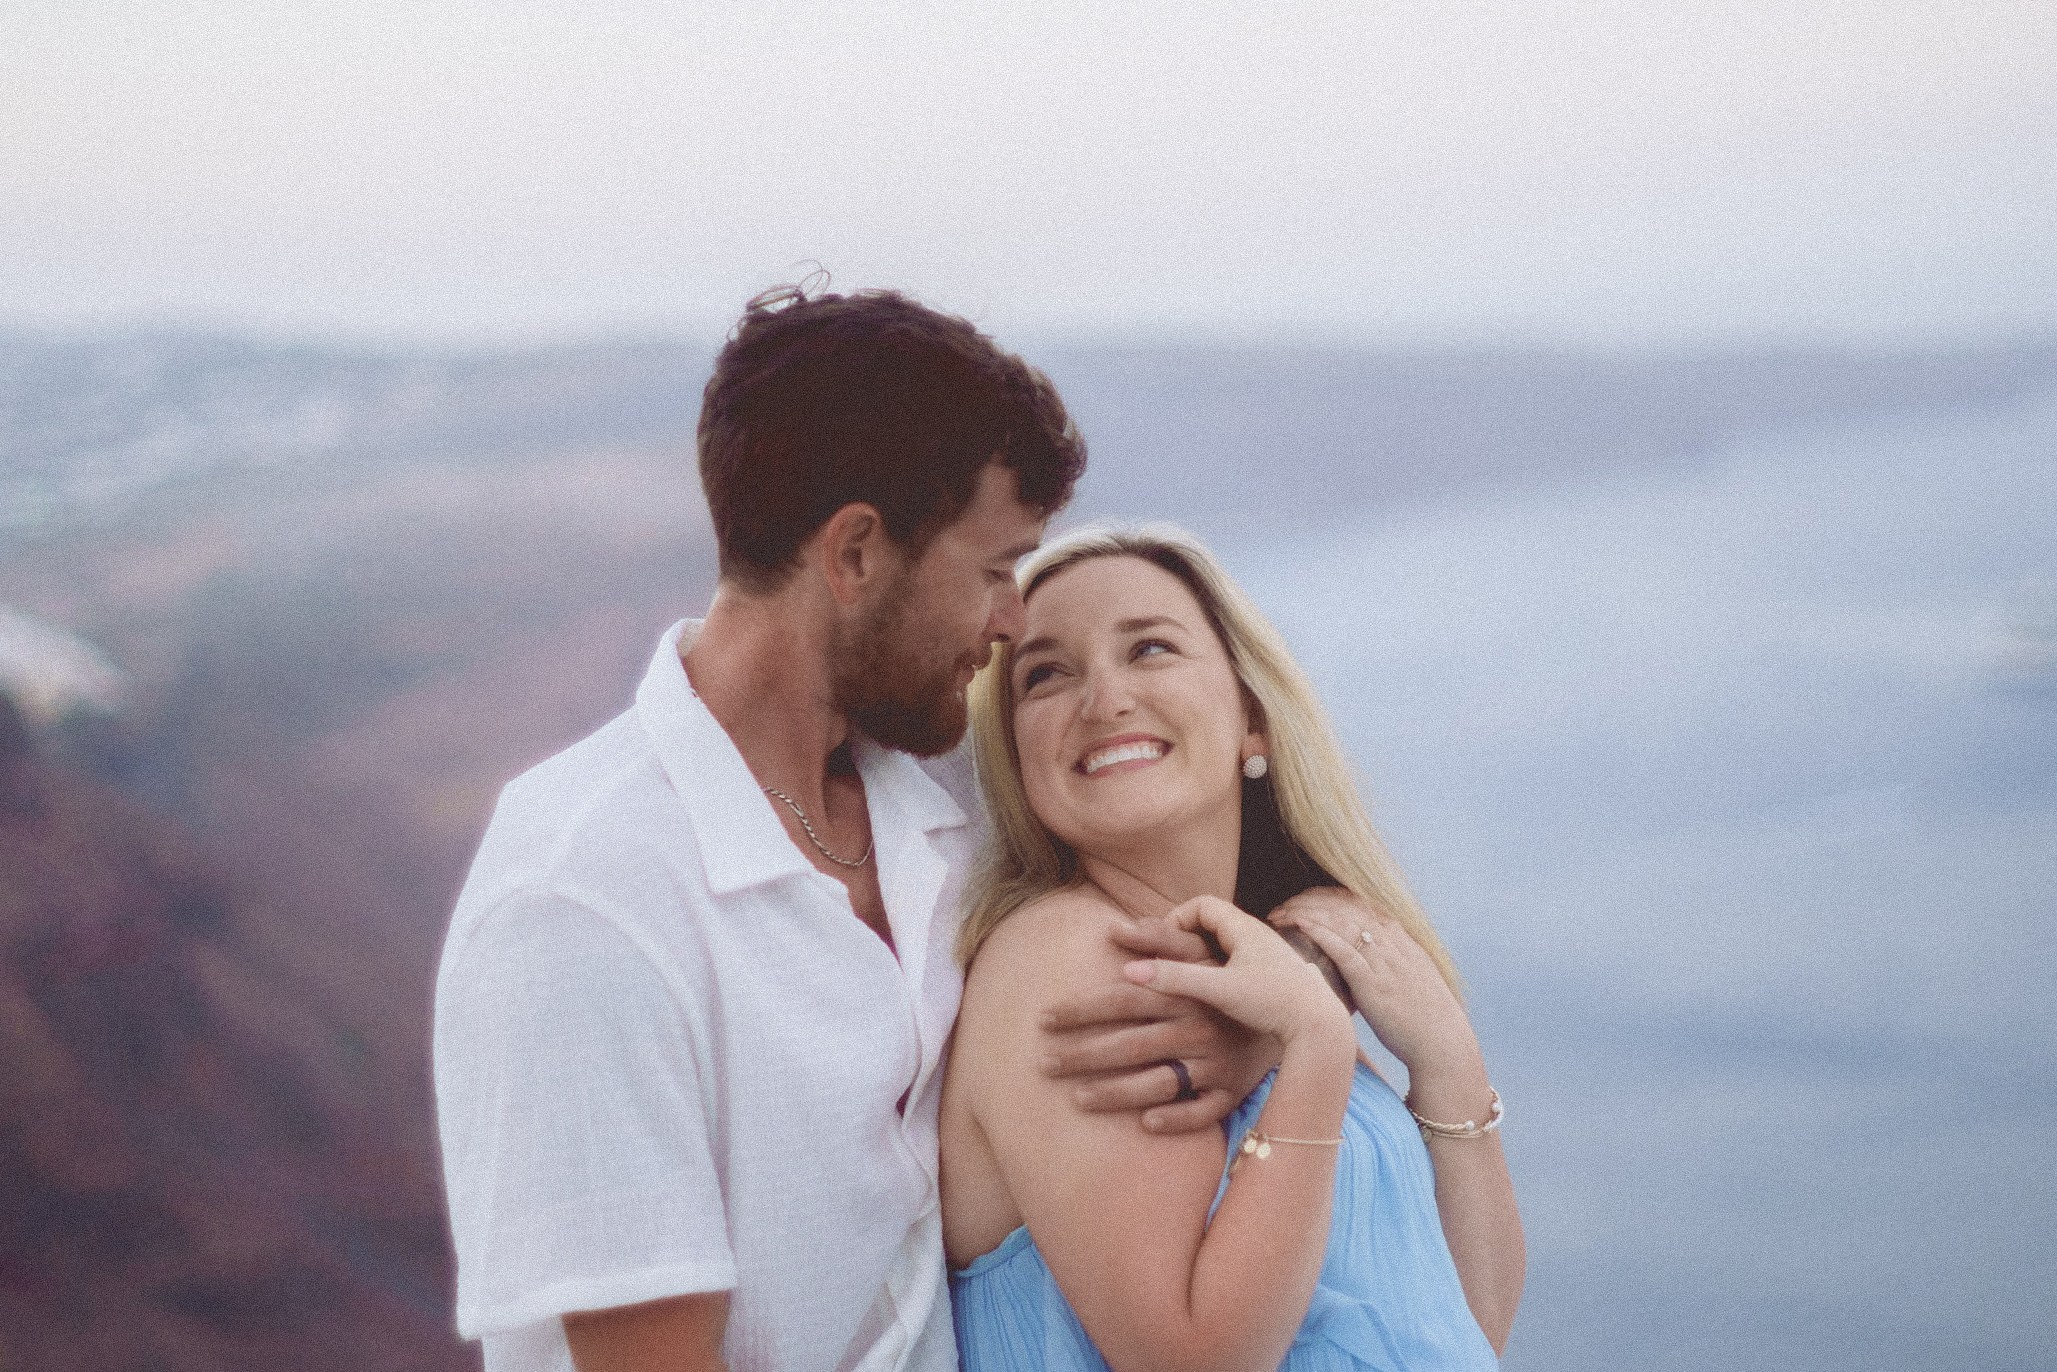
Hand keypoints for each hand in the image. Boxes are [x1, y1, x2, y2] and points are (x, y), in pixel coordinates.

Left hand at [1039, 916, 1250, 1131]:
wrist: (1295, 1010)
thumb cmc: (1230, 980)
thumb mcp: (1201, 954)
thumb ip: (1157, 940)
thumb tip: (1110, 928)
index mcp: (1182, 993)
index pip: (1121, 1000)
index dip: (1080, 1009)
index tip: (1042, 1019)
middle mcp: (1195, 1029)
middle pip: (1129, 1045)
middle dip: (1082, 1055)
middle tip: (1042, 1064)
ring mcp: (1214, 1063)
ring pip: (1157, 1084)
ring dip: (1114, 1093)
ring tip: (1075, 1099)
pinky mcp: (1231, 1091)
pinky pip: (1202, 1113)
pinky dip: (1175, 1120)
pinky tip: (1143, 1125)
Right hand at [1122, 896, 1350, 1048]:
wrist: (1321, 1027)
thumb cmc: (1272, 1002)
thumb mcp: (1217, 990)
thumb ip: (1174, 979)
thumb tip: (1129, 971)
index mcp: (1245, 928)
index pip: (1202, 904)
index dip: (1178, 918)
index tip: (1163, 946)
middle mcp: (1259, 935)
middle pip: (1213, 922)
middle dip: (1187, 937)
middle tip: (1169, 961)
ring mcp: (1268, 955)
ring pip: (1227, 944)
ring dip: (1204, 955)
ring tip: (1189, 979)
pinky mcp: (1274, 975)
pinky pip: (1239, 961)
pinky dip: (1220, 969)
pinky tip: (1217, 996)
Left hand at [1271, 888, 1483, 1087]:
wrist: (1442, 1042)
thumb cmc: (1423, 1017)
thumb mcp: (1408, 978)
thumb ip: (1388, 962)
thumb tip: (1365, 958)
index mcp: (1399, 938)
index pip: (1358, 902)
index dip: (1326, 896)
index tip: (1302, 899)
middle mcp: (1391, 941)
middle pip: (1344, 905)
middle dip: (1309, 900)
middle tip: (1282, 906)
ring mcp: (1382, 960)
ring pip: (1340, 920)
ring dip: (1305, 912)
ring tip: (1279, 914)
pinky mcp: (1373, 981)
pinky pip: (1343, 949)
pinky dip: (1320, 933)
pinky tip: (1300, 926)